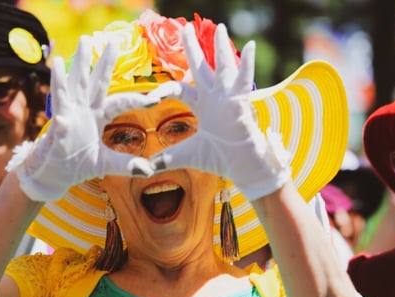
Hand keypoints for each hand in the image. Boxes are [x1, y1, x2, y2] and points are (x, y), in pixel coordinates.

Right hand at [9, 37, 157, 201]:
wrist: (53, 175)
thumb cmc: (77, 165)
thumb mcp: (105, 164)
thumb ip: (126, 164)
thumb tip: (149, 170)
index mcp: (97, 116)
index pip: (119, 102)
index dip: (137, 99)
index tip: (156, 98)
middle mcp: (83, 110)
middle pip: (96, 82)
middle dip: (104, 62)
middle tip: (113, 40)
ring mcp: (69, 115)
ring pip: (74, 85)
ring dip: (77, 67)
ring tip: (81, 44)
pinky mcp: (57, 127)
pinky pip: (59, 111)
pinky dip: (60, 97)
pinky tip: (59, 81)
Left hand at [146, 23, 291, 201]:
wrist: (240, 167)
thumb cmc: (218, 159)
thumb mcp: (185, 156)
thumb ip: (164, 159)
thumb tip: (142, 170)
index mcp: (201, 106)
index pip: (179, 90)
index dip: (163, 90)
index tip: (150, 99)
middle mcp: (214, 98)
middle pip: (200, 68)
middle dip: (192, 48)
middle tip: (185, 28)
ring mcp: (228, 98)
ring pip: (223, 67)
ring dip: (220, 47)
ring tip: (220, 28)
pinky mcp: (241, 102)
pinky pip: (245, 79)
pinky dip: (248, 64)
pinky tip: (252, 46)